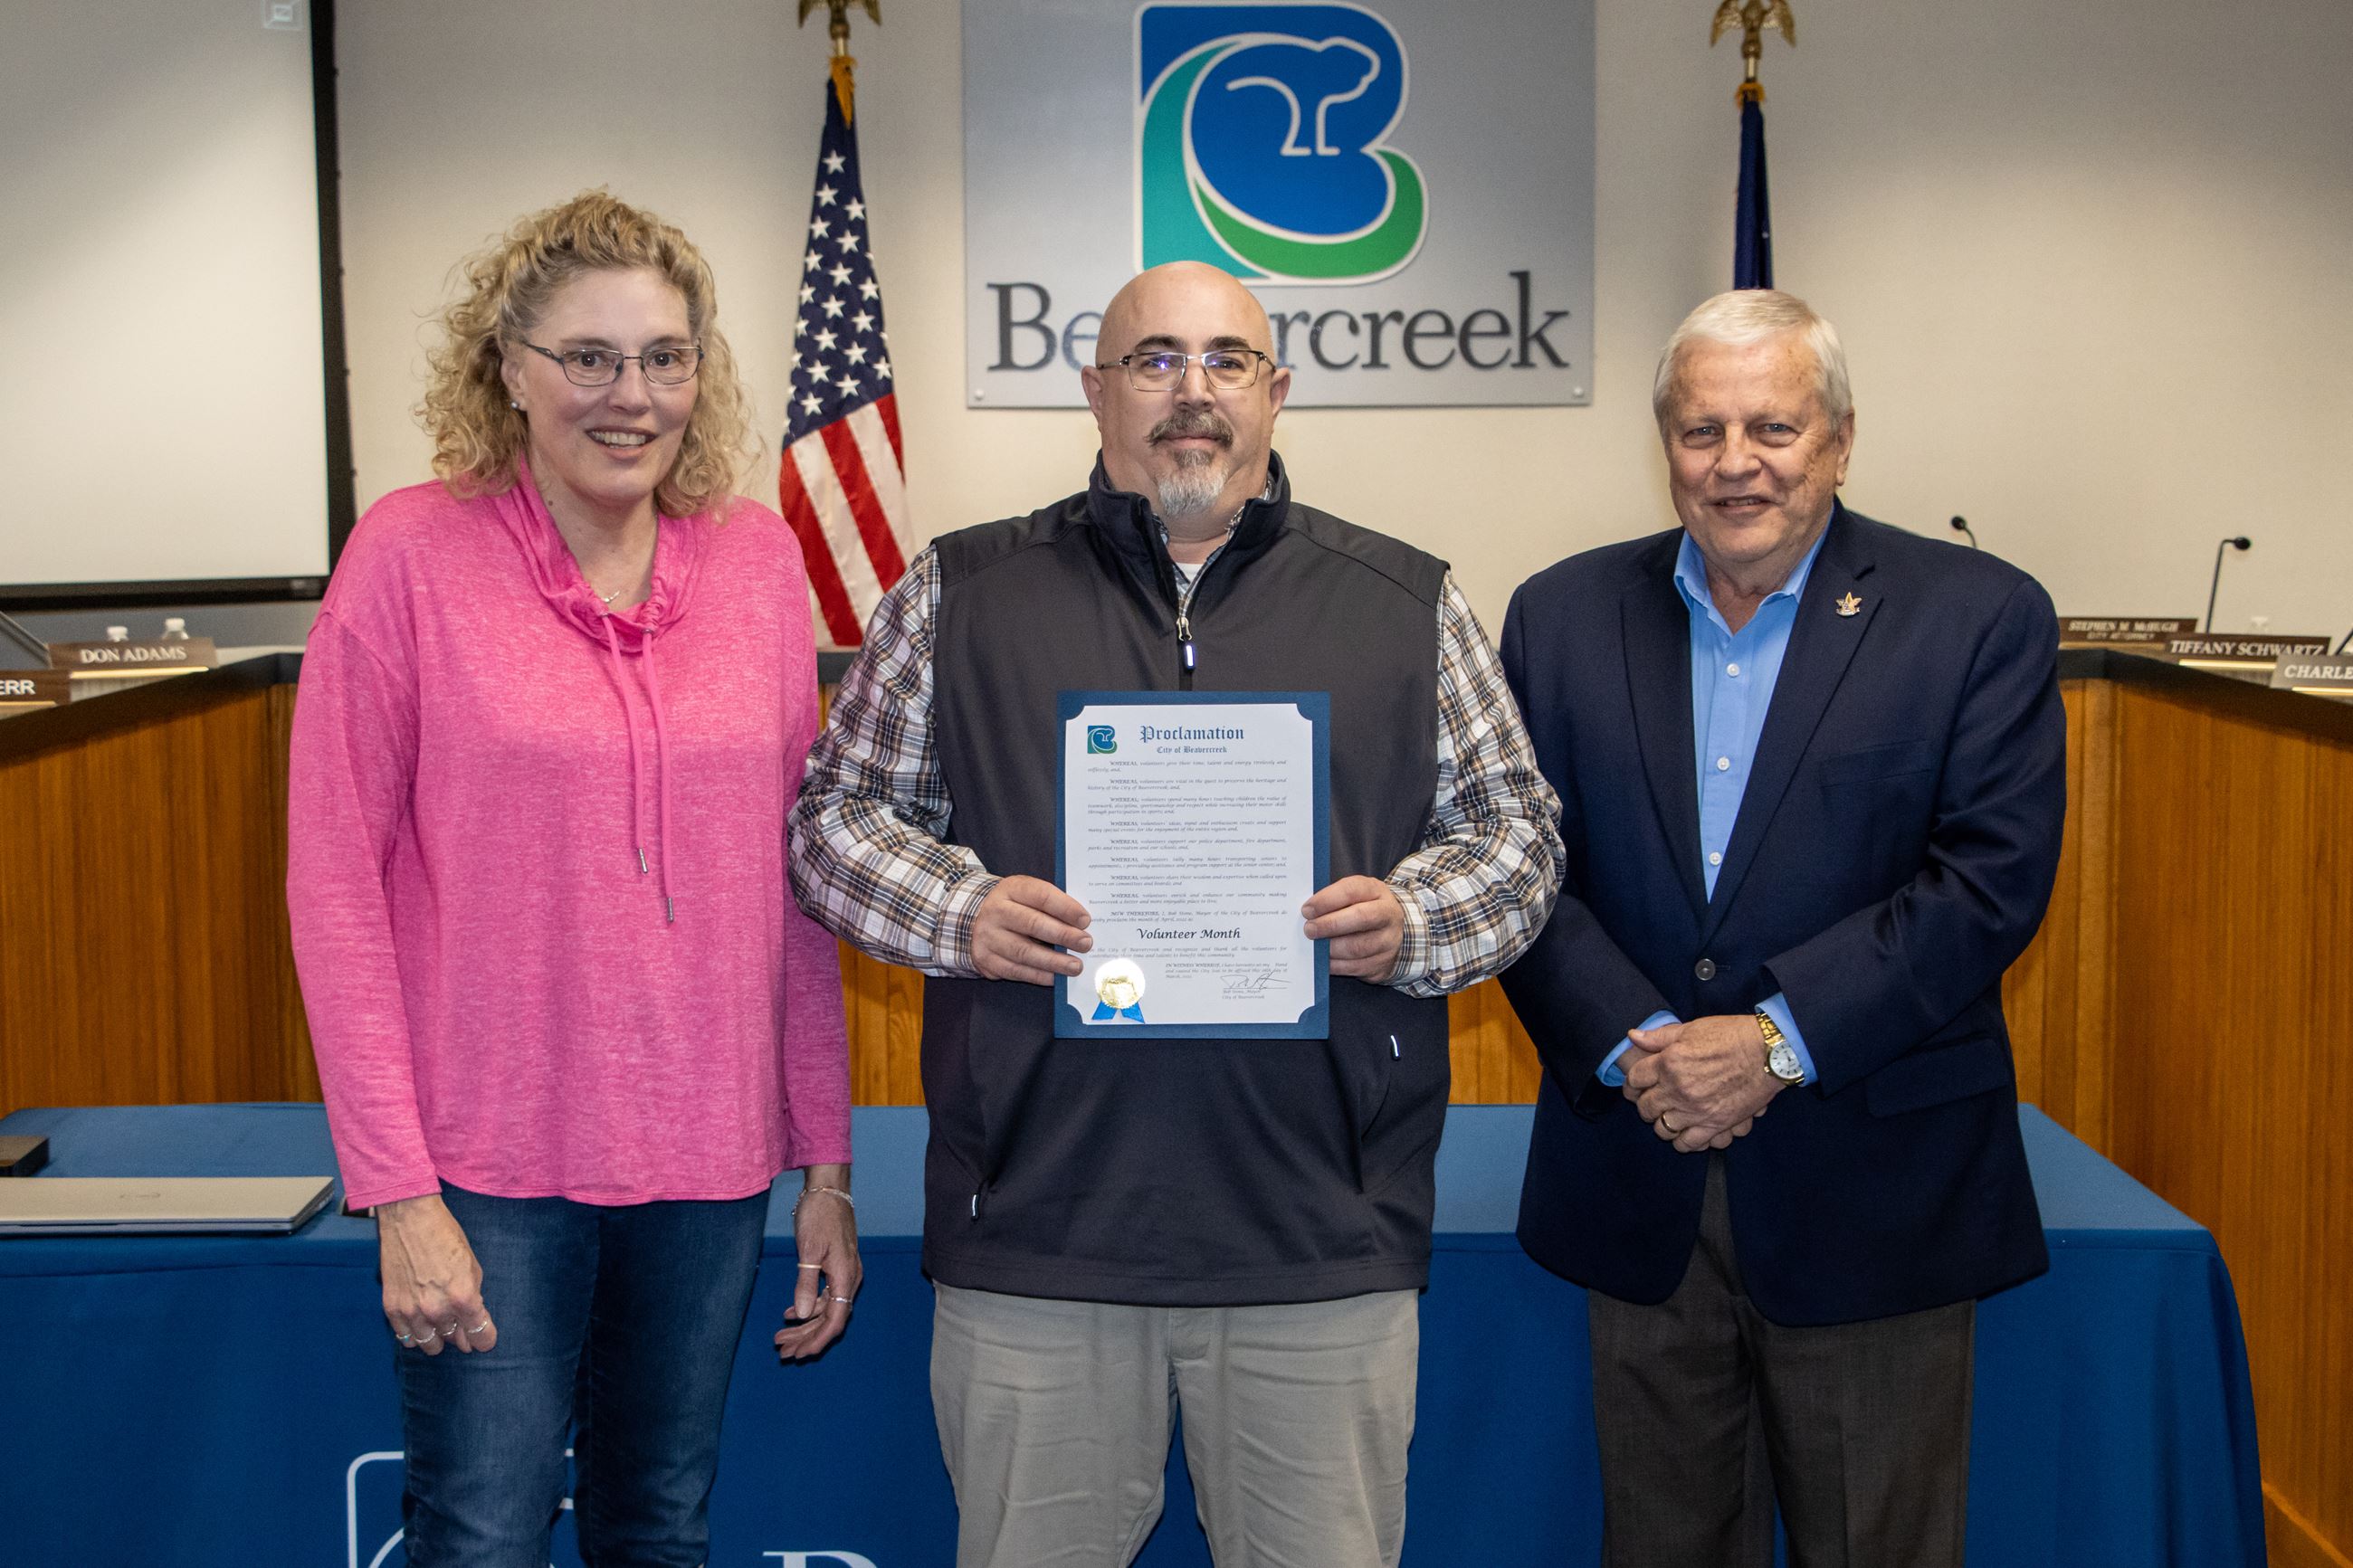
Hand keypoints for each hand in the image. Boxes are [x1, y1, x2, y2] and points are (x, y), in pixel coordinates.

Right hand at [376, 1193, 495, 1354]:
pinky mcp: (392, 1308)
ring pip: (430, 1345)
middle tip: (461, 1323)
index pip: (480, 1336)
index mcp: (463, 1296)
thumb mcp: (472, 1265)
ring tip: (441, 1323)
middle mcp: (437, 1309)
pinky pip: (406, 1337)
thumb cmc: (445, 1237)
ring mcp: (412, 1310)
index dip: (485, 1339)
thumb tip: (472, 1321)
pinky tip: (421, 1322)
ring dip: (438, 1337)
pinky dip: (416, 1333)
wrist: (409, 1219)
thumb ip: (474, 1296)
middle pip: (455, 1341)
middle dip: (462, 1334)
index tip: (484, 1338)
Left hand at [776, 1164, 860, 1361]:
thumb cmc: (819, 1215)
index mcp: (845, 1276)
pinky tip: (791, 1313)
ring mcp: (844, 1272)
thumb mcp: (808, 1250)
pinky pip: (825, 1295)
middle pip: (829, 1318)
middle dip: (806, 1337)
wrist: (828, 1188)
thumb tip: (805, 1315)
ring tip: (781, 1338)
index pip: (836, 1320)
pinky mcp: (836, 1266)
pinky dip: (808, 1307)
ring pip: (826, 1308)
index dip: (818, 1340)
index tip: (799, 1354)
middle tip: (782, 1352)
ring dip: (804, 1325)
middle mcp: (849, 1278)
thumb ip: (806, 1284)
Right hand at [972, 876, 1090, 984]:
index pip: (1041, 895)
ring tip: (1075, 966)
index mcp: (1011, 889)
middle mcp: (996, 911)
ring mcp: (988, 937)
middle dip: (1063, 935)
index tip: (1085, 920)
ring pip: (1024, 951)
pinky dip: (1039, 975)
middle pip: (1032, 923)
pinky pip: (1016, 970)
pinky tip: (1056, 977)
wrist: (974, 919)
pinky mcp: (986, 959)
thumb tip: (1081, 925)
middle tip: (1085, 943)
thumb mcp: (1027, 894)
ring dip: (1053, 961)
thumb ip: (1051, 904)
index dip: (1065, 908)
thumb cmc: (1014, 906)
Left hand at [1302, 876, 1405, 981]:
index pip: (1352, 891)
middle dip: (1330, 924)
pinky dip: (1335, 965)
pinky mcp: (1383, 963)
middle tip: (1309, 929)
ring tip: (1315, 946)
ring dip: (1330, 948)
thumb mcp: (1354, 896)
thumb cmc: (1364, 909)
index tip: (1307, 910)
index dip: (1327, 900)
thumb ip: (1333, 900)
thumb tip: (1307, 912)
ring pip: (1357, 947)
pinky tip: (1324, 960)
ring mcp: (1388, 941)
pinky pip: (1355, 967)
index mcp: (1376, 891)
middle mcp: (1388, 914)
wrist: (1391, 931)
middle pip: (1360, 918)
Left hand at [1621, 1014, 1785, 1152]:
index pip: (1635, 1079)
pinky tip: (1684, 1132)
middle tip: (1651, 1102)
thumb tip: (1633, 1036)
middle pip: (1645, 1107)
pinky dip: (1682, 1141)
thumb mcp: (1691, 1028)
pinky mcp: (1715, 1124)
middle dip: (1644, 1105)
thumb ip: (1659, 1037)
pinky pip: (1688, 1143)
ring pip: (1662, 1128)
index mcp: (1668, 1063)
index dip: (1631, 1084)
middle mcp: (1677, 1089)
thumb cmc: (1732, 1035)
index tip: (1635, 1086)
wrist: (1768, 1053)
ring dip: (1661, 1124)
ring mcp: (1695, 1109)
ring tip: (1667, 1117)